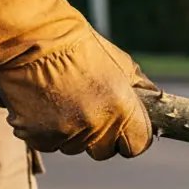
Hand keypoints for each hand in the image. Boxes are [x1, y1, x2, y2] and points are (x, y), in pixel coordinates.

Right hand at [0, 0, 154, 160]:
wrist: (32, 36)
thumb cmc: (79, 46)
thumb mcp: (121, 63)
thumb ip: (139, 89)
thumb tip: (156, 100)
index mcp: (121, 109)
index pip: (137, 145)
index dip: (131, 138)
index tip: (124, 129)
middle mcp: (95, 125)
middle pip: (104, 151)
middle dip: (100, 137)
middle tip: (88, 111)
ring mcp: (65, 133)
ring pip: (74, 148)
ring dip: (71, 133)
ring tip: (61, 101)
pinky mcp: (36, 135)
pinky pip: (47, 144)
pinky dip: (44, 131)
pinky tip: (42, 106)